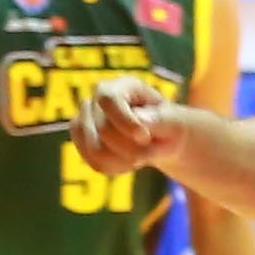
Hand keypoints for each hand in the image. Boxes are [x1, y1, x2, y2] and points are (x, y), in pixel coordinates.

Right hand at [71, 76, 188, 181]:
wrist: (158, 138)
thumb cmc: (167, 125)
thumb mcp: (174, 121)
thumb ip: (160, 119)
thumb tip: (140, 119)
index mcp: (119, 86)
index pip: (108, 99)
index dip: (124, 120)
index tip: (145, 137)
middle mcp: (95, 98)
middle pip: (104, 130)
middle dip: (132, 148)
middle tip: (153, 150)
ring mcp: (84, 118)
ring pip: (95, 150)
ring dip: (124, 160)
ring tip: (141, 156)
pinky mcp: (80, 139)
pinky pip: (94, 162)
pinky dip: (115, 168)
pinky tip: (128, 162)